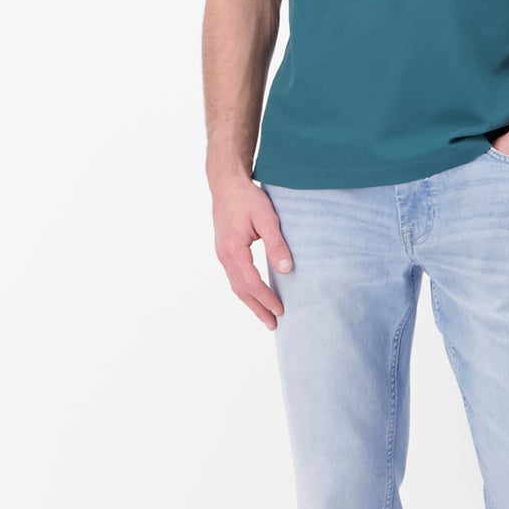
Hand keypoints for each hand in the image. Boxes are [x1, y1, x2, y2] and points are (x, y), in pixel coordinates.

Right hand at [211, 176, 292, 330]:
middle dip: (258, 309)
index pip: (251, 283)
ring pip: (236, 285)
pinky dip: (245, 290)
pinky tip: (254, 294)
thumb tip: (286, 270)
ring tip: (265, 316)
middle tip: (273, 325)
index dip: (266, 299)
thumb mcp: (266, 218)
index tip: (280, 310)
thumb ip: (277, 244)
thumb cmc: (247, 198)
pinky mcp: (225, 250)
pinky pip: (234, 277)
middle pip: (241, 290)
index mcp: (233, 250)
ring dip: (250, 302)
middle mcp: (224, 256)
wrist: (226, 183)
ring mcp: (222, 254)